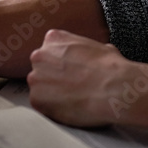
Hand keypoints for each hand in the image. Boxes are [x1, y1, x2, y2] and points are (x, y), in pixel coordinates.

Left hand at [27, 29, 147, 127]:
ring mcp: (36, 78)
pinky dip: (52, 108)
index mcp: (53, 38)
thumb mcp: (97, 46)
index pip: (49, 51)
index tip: (70, 72)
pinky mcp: (36, 99)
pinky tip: (68, 107)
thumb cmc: (110, 67)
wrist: (112, 88)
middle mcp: (39, 55)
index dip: (61, 64)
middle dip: (53, 77)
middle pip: (41, 68)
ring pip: (40, 87)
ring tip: (72, 98)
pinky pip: (41, 104)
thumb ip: (82, 50)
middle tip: (71, 86)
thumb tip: (91, 56)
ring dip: (52, 93)